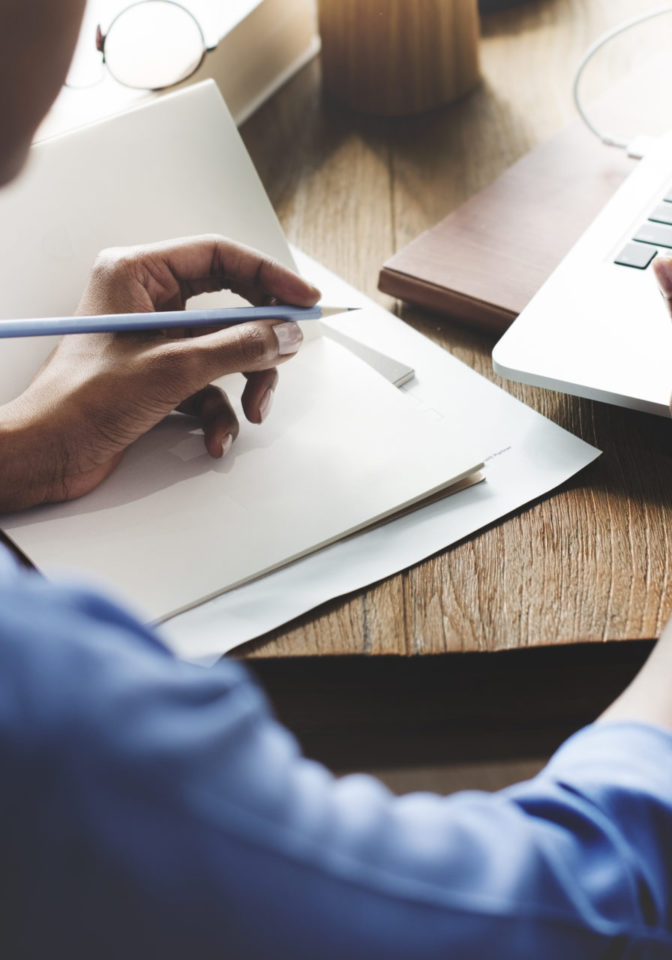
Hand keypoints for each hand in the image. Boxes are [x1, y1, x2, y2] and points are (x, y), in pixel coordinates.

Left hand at [0, 235, 319, 510]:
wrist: (48, 455)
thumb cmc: (82, 401)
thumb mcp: (173, 368)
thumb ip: (238, 347)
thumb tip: (284, 333)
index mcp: (137, 275)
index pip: (219, 257)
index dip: (269, 276)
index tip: (304, 299)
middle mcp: (146, 302)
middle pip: (228, 306)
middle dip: (258, 341)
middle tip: (285, 355)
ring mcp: (154, 341)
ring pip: (224, 351)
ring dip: (244, 384)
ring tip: (252, 410)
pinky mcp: (158, 377)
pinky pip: (208, 386)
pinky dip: (218, 414)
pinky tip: (214, 439)